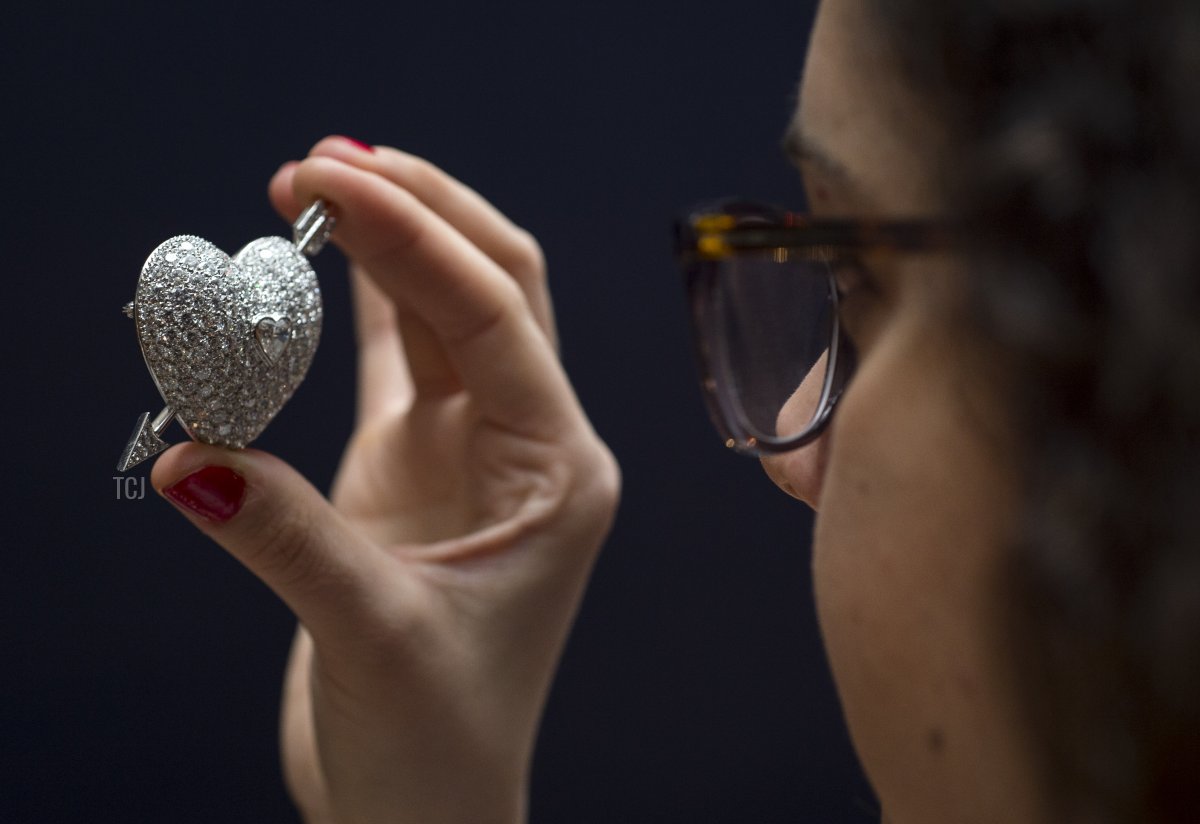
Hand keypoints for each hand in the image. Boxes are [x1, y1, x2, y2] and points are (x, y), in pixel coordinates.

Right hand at [150, 136, 619, 823]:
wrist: (426, 805)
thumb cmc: (438, 743)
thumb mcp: (375, 636)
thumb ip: (287, 541)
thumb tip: (190, 455)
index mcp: (559, 470)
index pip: (494, 316)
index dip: (415, 239)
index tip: (331, 182)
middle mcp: (528, 444)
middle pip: (490, 288)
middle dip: (419, 214)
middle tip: (328, 161)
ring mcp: (471, 450)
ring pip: (441, 314)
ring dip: (388, 246)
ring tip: (314, 182)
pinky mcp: (415, 466)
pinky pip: (394, 359)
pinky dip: (360, 303)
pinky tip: (325, 250)